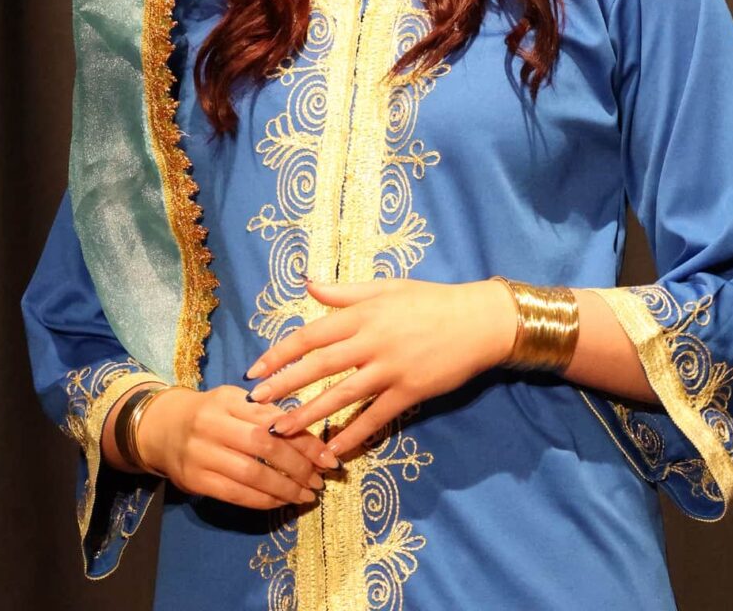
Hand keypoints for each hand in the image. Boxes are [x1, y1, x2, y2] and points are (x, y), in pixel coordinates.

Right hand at [135, 384, 342, 510]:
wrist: (161, 428)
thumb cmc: (209, 413)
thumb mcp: (233, 402)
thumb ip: (265, 414)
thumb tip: (309, 438)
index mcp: (228, 399)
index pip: (273, 420)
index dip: (304, 440)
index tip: (328, 456)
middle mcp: (213, 424)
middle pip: (264, 445)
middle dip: (298, 465)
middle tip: (319, 479)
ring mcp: (201, 453)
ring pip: (251, 474)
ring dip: (284, 488)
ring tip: (305, 495)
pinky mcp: (195, 480)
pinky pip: (236, 494)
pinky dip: (263, 500)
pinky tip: (280, 502)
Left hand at [244, 276, 515, 457]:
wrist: (477, 320)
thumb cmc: (429, 300)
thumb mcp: (386, 287)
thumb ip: (345, 291)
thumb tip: (308, 283)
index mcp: (362, 313)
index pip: (311, 334)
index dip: (280, 353)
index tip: (256, 369)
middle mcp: (371, 341)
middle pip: (318, 366)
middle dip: (284, 385)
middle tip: (255, 403)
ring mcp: (390, 368)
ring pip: (341, 394)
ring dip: (309, 414)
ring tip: (281, 430)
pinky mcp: (409, 391)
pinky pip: (375, 416)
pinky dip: (353, 434)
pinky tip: (333, 449)